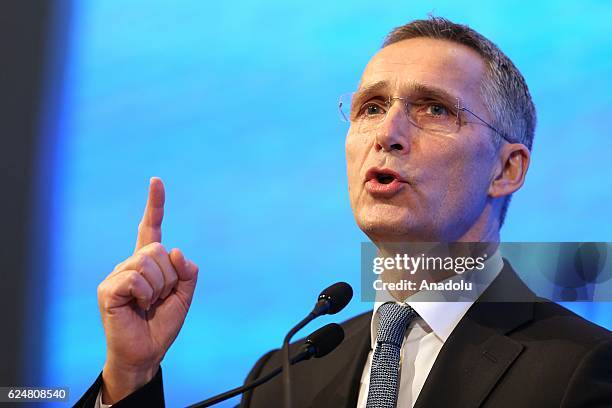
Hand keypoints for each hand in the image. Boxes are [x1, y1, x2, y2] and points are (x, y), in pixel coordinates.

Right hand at [97, 177, 198, 402]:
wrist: (146, 353)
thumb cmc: (161, 324)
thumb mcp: (184, 297)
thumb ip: (187, 273)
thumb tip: (176, 251)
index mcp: (148, 263)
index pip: (150, 228)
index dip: (155, 205)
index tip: (157, 181)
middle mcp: (130, 264)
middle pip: (159, 250)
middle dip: (169, 277)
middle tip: (159, 298)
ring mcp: (117, 275)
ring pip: (149, 262)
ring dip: (158, 288)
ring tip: (148, 304)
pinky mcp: (108, 290)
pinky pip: (136, 279)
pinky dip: (145, 294)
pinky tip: (138, 307)